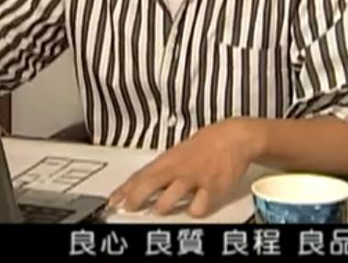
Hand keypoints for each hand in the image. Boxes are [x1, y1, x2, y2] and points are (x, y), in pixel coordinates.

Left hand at [108, 117, 264, 217]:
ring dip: (162, 206)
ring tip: (159, 208)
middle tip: (129, 207)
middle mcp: (179, 169)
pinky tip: (194, 207)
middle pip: (150, 184)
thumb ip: (164, 169)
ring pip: (170, 199)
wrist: (234, 138)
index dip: (125, 188)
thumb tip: (144, 183)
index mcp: (169, 159)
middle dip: (136, 197)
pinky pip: (197, 207)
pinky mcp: (212, 188)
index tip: (113, 199)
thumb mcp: (180, 152)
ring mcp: (195, 179)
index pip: (141, 174)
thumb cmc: (207, 144)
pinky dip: (194, 210)